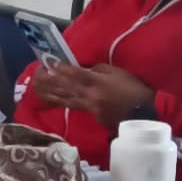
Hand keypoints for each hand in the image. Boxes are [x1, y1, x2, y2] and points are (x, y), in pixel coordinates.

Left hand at [40, 60, 155, 125]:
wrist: (141, 112)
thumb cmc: (132, 88)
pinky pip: (76, 107)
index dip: (62, 69)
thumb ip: (97, 70)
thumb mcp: (116, 72)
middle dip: (51, 81)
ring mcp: (90, 107)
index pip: (76, 74)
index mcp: (97, 82)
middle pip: (67, 87)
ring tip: (40, 89)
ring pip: (67, 99)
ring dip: (52, 94)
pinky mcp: (92, 116)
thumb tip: (82, 70)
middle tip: (39, 76)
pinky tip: (55, 100)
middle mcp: (90, 95)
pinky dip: (65, 102)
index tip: (52, 64)